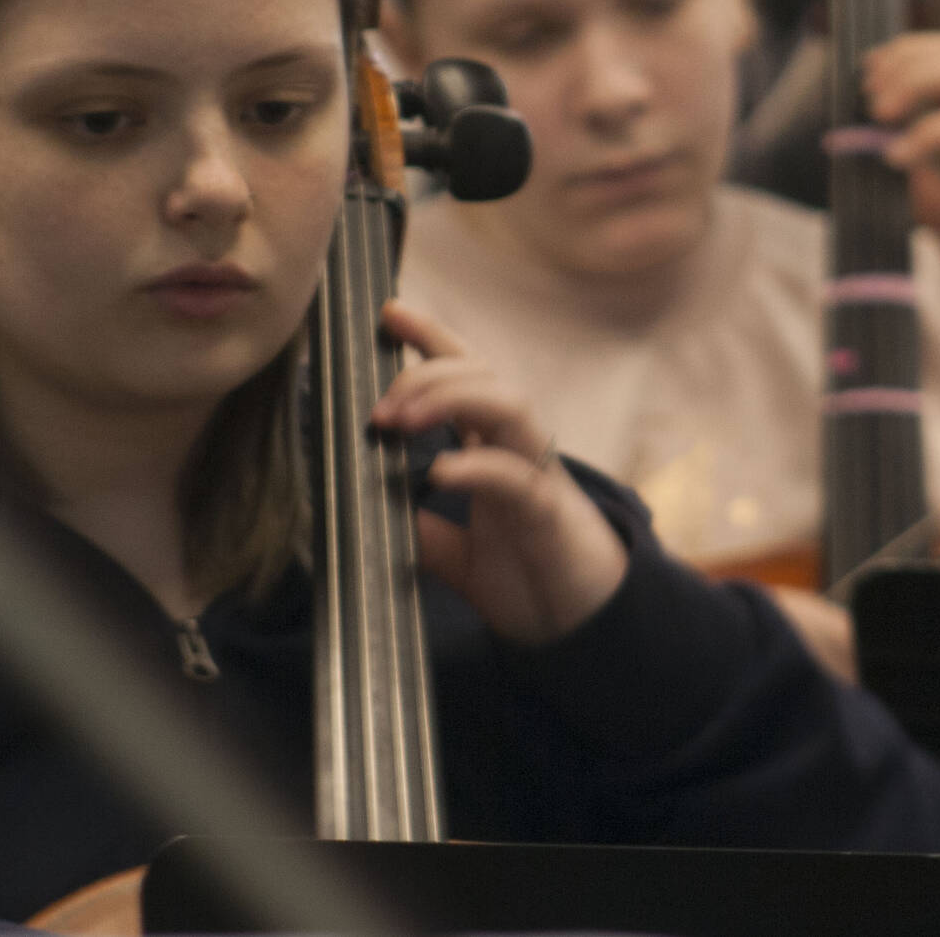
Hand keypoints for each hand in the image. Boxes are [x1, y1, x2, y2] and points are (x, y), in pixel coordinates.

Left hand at [370, 300, 628, 644]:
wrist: (578, 627)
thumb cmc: (526, 577)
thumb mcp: (453, 552)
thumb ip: (418, 527)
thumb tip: (362, 510)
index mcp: (497, 447)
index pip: (467, 373)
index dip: (431, 336)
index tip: (388, 312)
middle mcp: (520, 448)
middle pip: (485, 375)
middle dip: (428, 373)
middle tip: (378, 408)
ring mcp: (538, 476)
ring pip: (510, 405)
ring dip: (452, 399)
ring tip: (400, 422)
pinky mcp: (547, 515)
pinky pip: (517, 477)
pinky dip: (477, 467)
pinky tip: (439, 472)